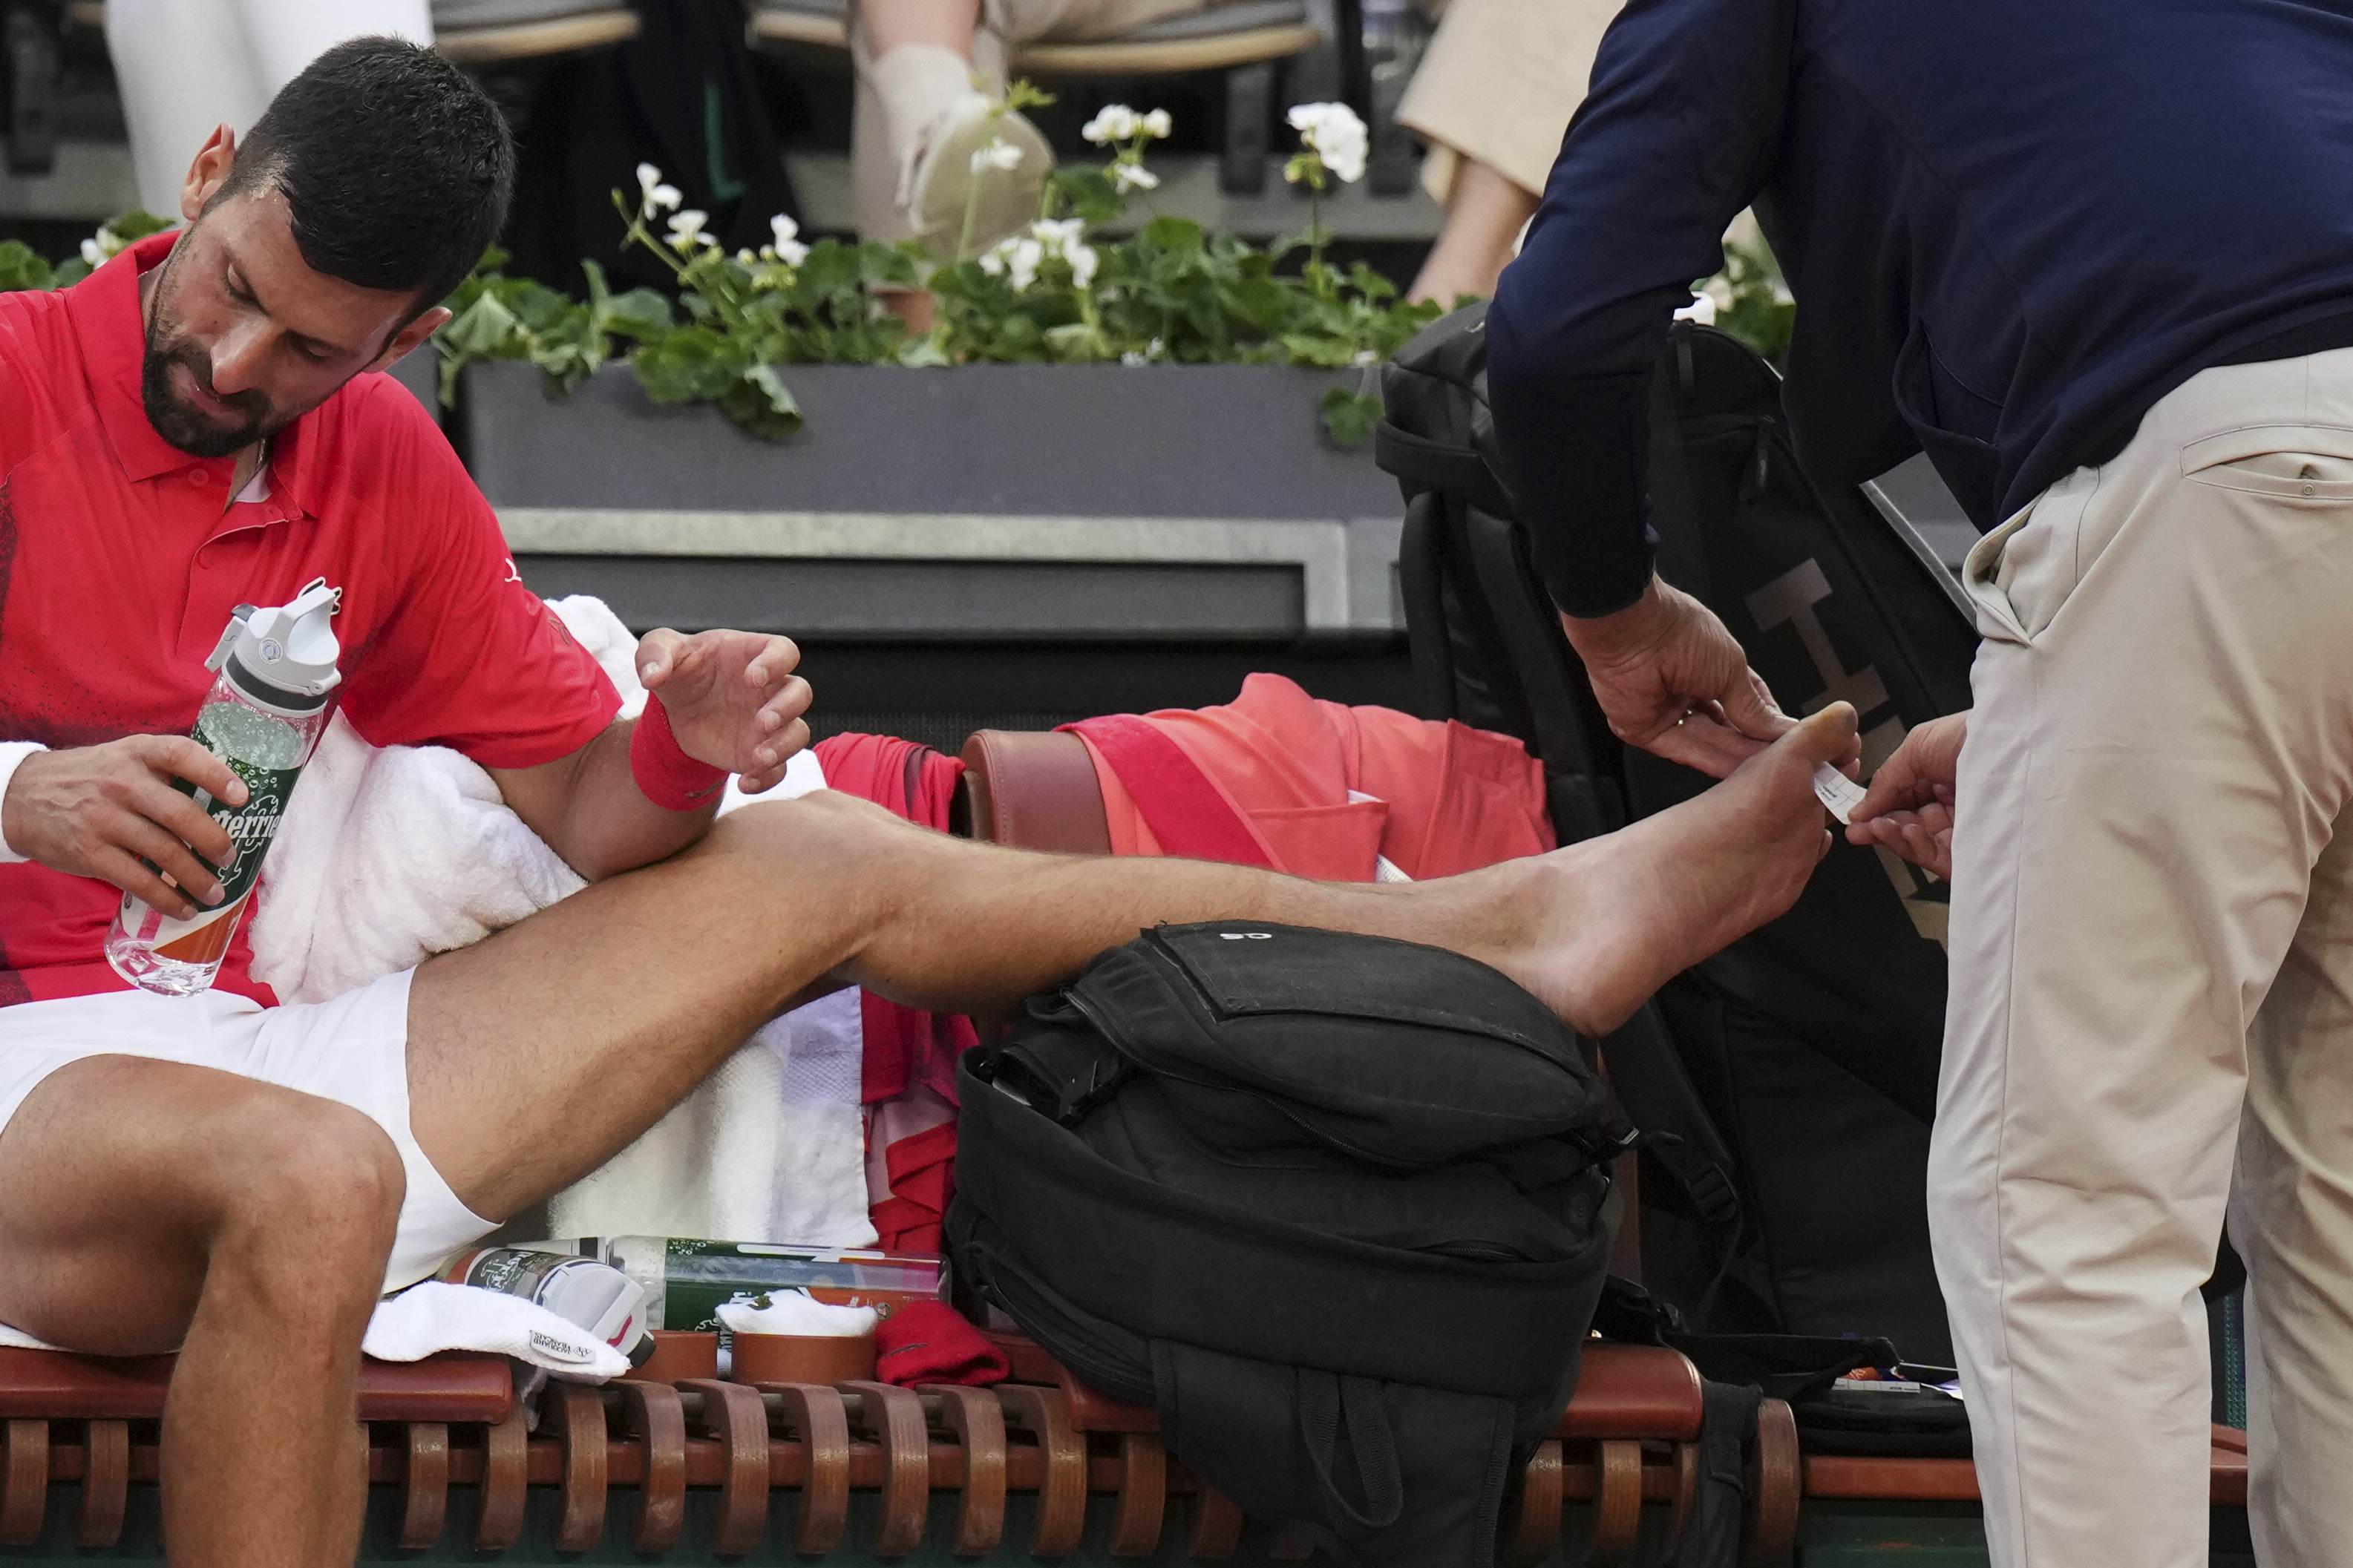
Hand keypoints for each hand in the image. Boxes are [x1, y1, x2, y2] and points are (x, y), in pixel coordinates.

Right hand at [1, 738, 247, 917]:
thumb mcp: (124, 758)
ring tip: (215, 892)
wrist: (20, 795)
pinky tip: (184, 908)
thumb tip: (222, 803)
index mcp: (138, 753)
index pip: (182, 755)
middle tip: (230, 857)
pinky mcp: (89, 851)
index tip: (242, 797)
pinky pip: (137, 880)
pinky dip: (166, 898)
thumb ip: (164, 772)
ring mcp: (104, 818)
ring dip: (196, 877)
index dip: (216, 775)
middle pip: (179, 813)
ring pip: (163, 852)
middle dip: (213, 840)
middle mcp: (122, 783)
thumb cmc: (90, 778)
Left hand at [636, 628, 812, 793]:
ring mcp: (768, 723)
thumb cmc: (678, 671)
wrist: (675, 711)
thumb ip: (653, 654)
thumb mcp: (658, 651)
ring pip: (798, 732)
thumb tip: (651, 677)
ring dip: (784, 746)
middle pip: (800, 693)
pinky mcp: (759, 751)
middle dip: (787, 708)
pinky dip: (767, 779)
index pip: (783, 650)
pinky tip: (745, 782)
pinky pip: (779, 769)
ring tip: (757, 759)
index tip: (753, 678)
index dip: (777, 662)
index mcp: (752, 656)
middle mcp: (768, 689)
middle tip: (763, 722)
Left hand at [1560, 577, 1796, 777]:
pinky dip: (1708, 760)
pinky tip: (1735, 770)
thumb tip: (1781, 728)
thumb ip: (1754, 707)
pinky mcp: (1644, 728)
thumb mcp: (1732, 669)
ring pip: (1705, 740)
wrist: (1633, 630)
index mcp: (1706, 664)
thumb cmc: (1680, 632)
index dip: (1763, 718)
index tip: (1786, 736)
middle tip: (1779, 760)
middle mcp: (1685, 687)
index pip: (1741, 698)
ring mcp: (1664, 709)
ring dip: (1734, 755)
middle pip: (1723, 725)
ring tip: (1765, 769)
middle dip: (1751, 742)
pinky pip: (1681, 749)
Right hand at [1843, 711, 1965, 879]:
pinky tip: (1908, 831)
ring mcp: (1966, 829)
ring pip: (1919, 846)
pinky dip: (1918, 848)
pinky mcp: (1977, 850)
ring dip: (1895, 838)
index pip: (1901, 806)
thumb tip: (1859, 809)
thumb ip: (1886, 780)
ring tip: (1881, 826)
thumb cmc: (1975, 735)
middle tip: (1860, 830)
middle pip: (1906, 828)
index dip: (1876, 814)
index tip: (1855, 819)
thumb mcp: (1917, 747)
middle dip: (1879, 829)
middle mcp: (1953, 807)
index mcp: (1940, 782)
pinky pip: (1940, 858)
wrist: (2015, 741)